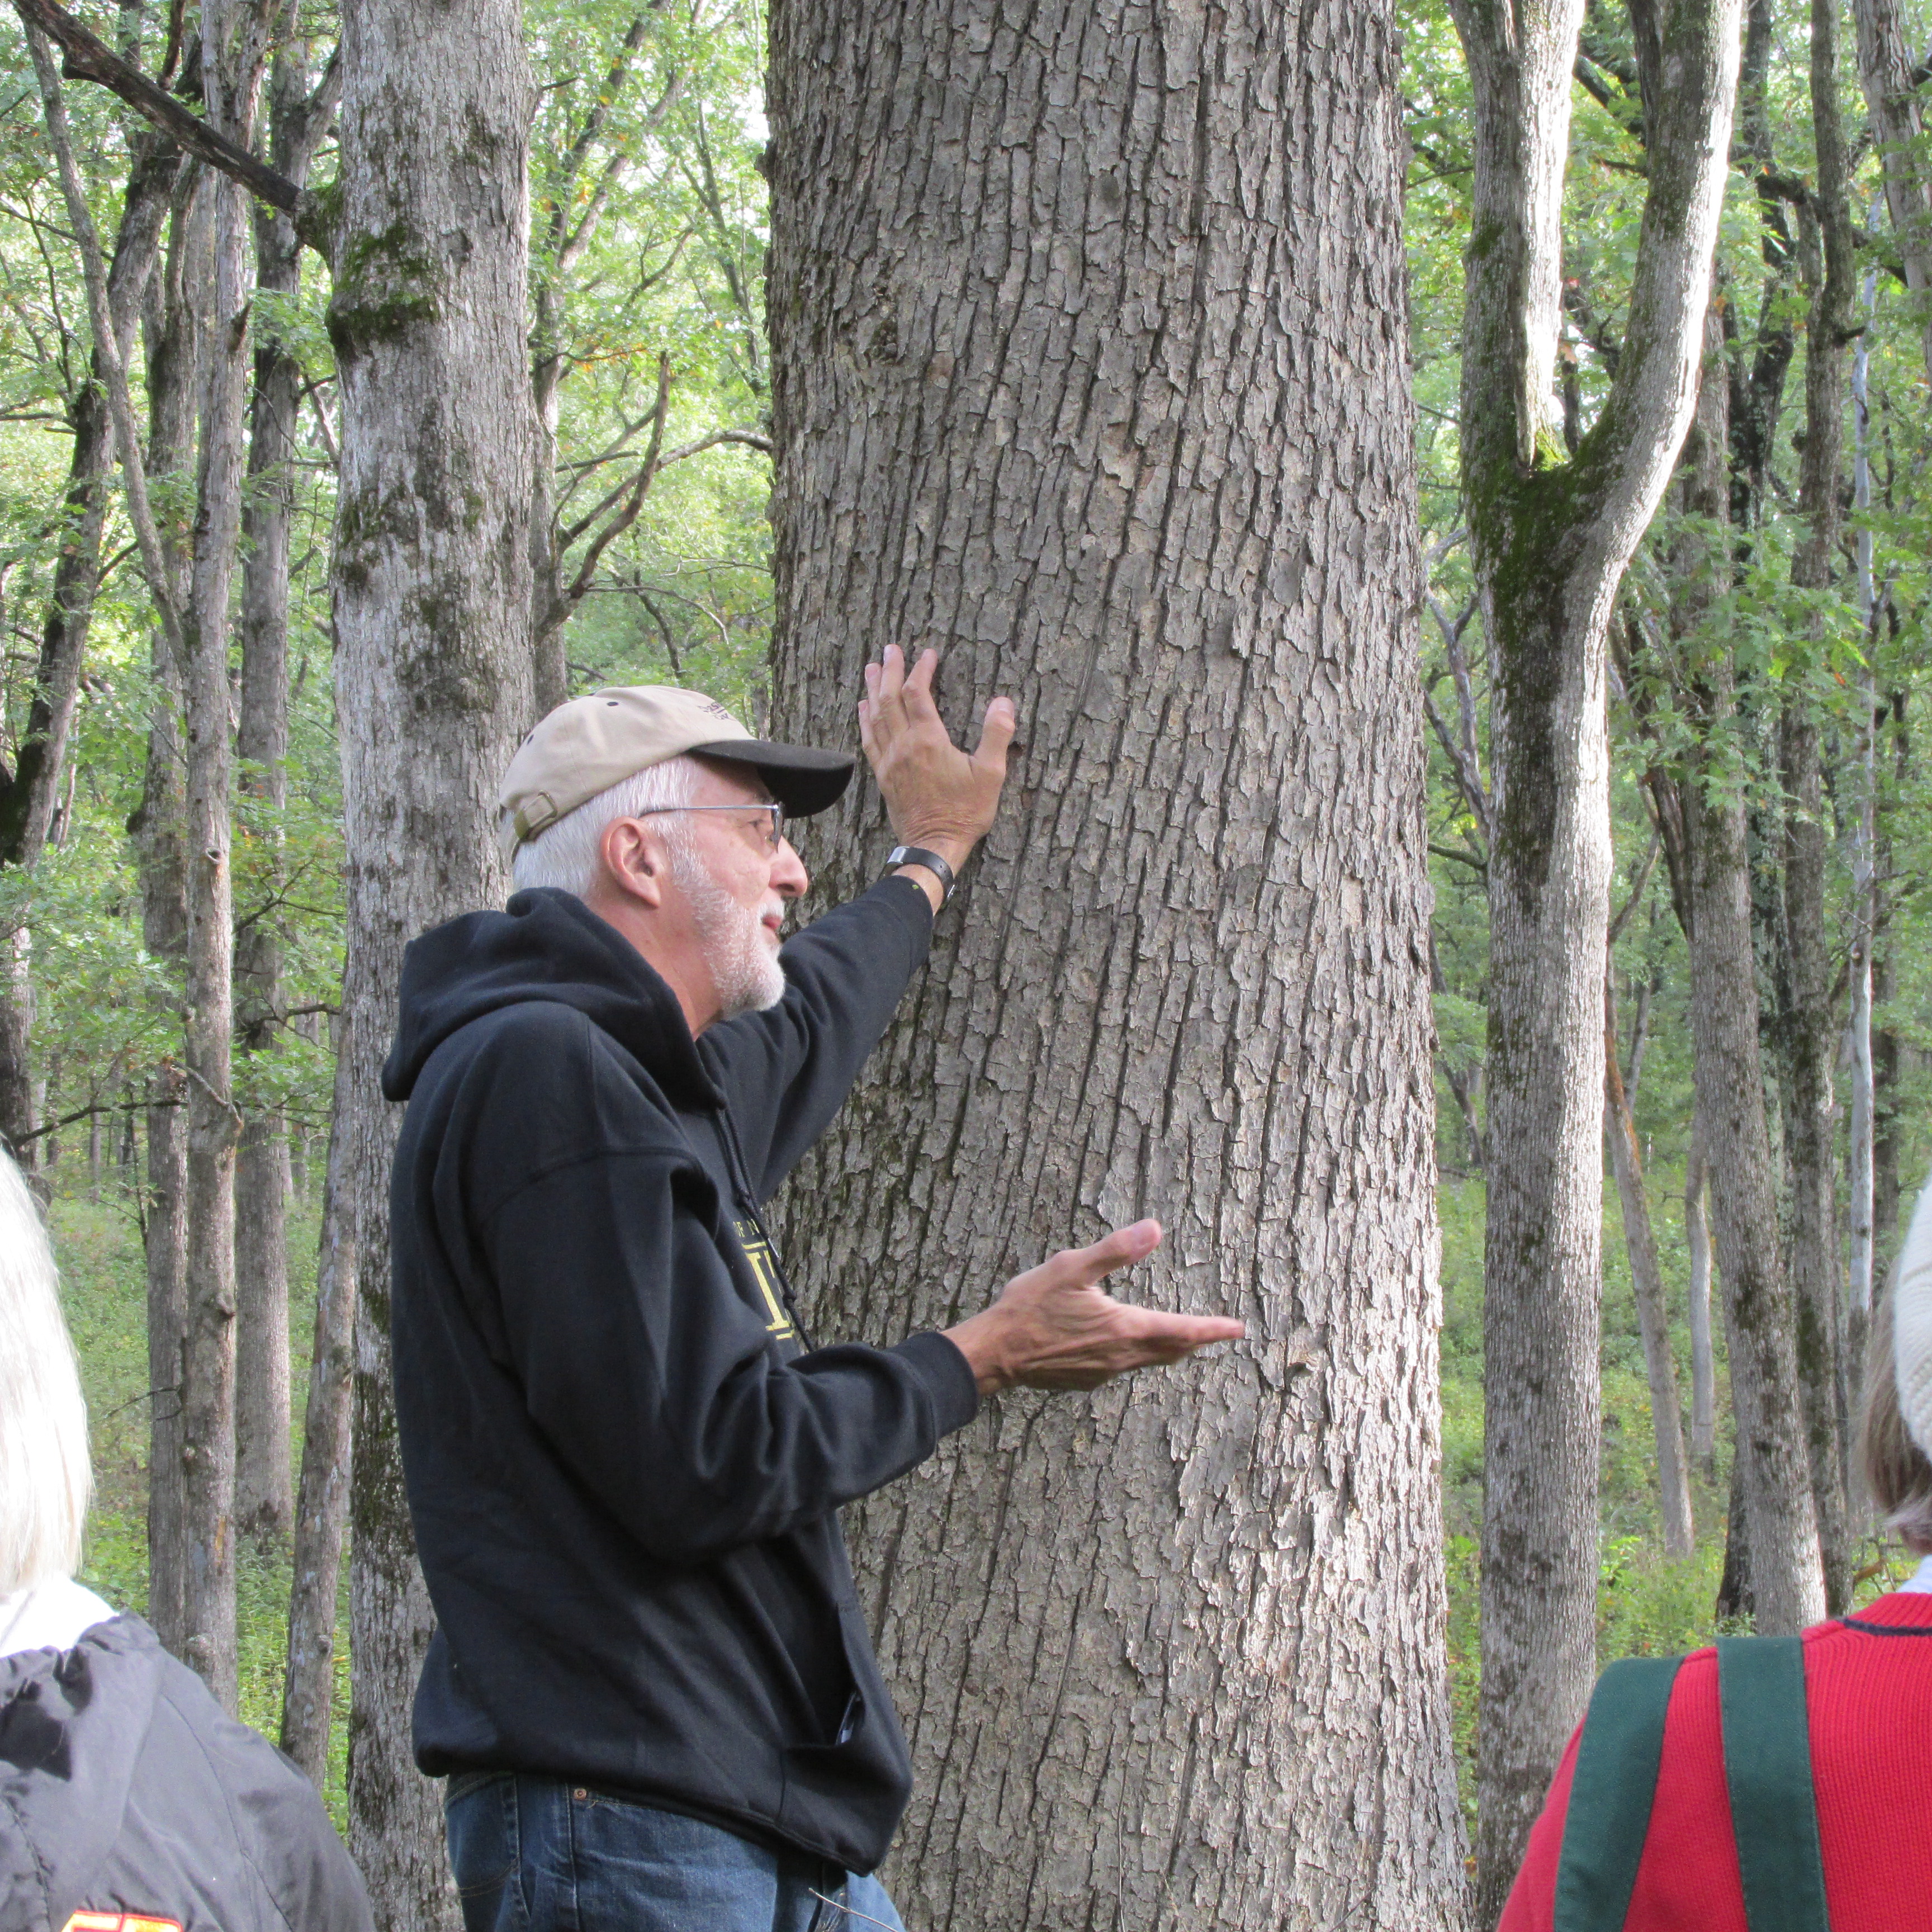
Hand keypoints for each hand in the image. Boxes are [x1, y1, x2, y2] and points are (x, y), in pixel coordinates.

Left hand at [858, 645, 1015, 876]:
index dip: (921, 669)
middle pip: (890, 698)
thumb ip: (997, 734)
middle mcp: (903, 746)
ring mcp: (889, 761)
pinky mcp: (883, 775)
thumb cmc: (965, 812)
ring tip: (871, 667)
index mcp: (928, 741)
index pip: (918, 693)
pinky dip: (865, 719)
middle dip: (890, 670)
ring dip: (873, 689)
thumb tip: (1003, 701)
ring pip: (876, 716)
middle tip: (890, 649)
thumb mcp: (991, 774)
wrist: (935, 845)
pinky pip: (869, 739)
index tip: (928, 654)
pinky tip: (863, 707)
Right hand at [943, 1220, 1245, 1398]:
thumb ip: (1116, 1250)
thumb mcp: (1071, 1267)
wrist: (996, 1353)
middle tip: (1217, 1333)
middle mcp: (1119, 1356)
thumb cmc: (1031, 1306)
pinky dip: (1140, 1354)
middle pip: (1171, 1350)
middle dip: (1196, 1340)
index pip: (1180, 1329)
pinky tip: (1128, 1346)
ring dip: (1169, 1348)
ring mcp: (1102, 1372)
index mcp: (1123, 1328)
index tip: (1237, 1329)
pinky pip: (1124, 1366)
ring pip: (1148, 1360)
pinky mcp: (1085, 1379)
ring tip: (1181, 1338)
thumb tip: (1155, 1229)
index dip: (1212, 1329)